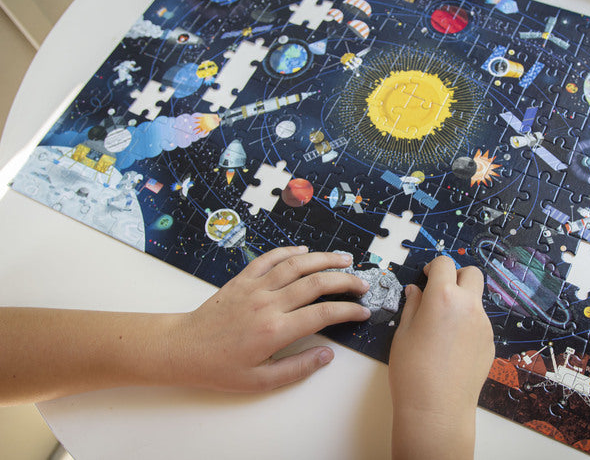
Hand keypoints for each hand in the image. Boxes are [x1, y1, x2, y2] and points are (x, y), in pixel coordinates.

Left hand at [168, 246, 369, 392]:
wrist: (182, 348)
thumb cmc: (219, 368)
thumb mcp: (260, 381)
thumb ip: (297, 369)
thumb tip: (327, 355)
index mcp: (275, 331)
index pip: (323, 314)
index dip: (348, 311)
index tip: (363, 311)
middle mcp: (268, 304)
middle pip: (316, 283)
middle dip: (345, 280)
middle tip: (362, 283)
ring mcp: (255, 287)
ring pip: (297, 264)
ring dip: (324, 258)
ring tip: (345, 258)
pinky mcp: (242, 279)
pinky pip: (270, 258)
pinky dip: (289, 251)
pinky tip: (305, 251)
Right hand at [388, 256, 493, 459]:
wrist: (437, 409)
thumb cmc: (413, 372)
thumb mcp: (403, 332)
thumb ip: (412, 305)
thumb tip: (416, 291)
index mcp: (443, 297)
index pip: (445, 264)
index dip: (434, 267)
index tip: (427, 276)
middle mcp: (469, 306)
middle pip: (472, 274)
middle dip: (456, 276)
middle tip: (440, 291)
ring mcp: (483, 325)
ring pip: (476, 300)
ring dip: (462, 301)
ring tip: (441, 326)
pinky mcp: (490, 343)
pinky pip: (479, 323)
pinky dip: (467, 323)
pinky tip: (451, 346)